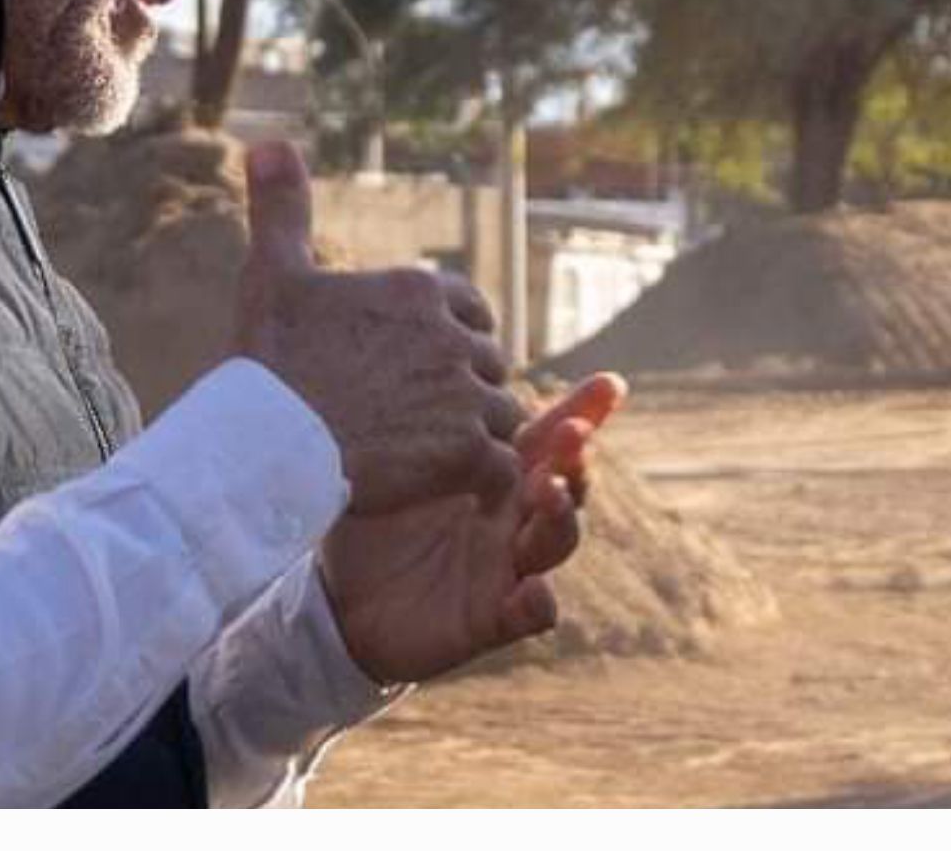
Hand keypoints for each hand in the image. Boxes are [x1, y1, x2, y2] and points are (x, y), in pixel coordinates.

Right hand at [232, 141, 522, 513]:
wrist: (263, 446)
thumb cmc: (268, 362)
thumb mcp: (272, 272)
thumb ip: (282, 206)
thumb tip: (270, 140)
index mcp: (417, 288)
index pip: (469, 309)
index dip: (451, 339)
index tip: (418, 370)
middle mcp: (450, 332)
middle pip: (488, 363)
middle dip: (465, 391)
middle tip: (421, 424)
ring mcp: (463, 392)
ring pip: (501, 415)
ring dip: (478, 438)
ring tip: (435, 460)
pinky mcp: (467, 450)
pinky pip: (505, 466)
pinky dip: (488, 481)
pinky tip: (454, 489)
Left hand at [319, 374, 623, 685]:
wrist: (340, 597)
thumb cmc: (376, 514)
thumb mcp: (399, 458)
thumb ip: (421, 413)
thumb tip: (421, 333)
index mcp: (500, 470)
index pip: (552, 436)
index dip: (586, 412)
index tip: (610, 384)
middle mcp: (515, 514)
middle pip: (566, 482)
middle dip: (574, 458)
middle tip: (571, 432)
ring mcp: (508, 565)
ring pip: (557, 540)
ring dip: (561, 518)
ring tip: (547, 494)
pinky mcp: (492, 617)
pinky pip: (528, 613)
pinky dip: (538, 603)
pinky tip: (535, 592)